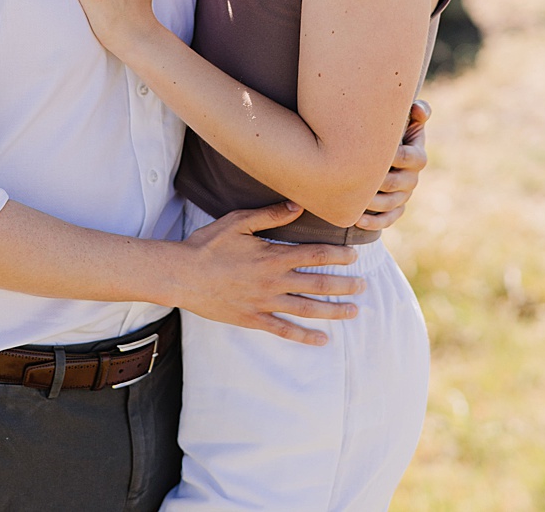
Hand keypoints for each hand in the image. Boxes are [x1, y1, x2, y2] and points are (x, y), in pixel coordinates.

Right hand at [174, 201, 362, 345]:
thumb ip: (270, 214)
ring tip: (353, 312)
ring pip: (306, 308)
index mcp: (273, 256)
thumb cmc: (208, 245)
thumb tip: (298, 205)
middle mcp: (274, 281)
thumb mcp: (238, 221)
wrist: (180, 275)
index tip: (355, 255)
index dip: (338, 255)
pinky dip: (304, 337)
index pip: (315, 255)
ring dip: (332, 310)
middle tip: (364, 286)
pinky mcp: (252, 319)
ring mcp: (264, 303)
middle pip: (317, 284)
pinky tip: (322, 340)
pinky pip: (283, 330)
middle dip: (343, 285)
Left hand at [354, 100, 430, 232]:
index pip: (410, 158)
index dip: (394, 156)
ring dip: (373, 203)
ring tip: (354, 200)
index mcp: (417, 156)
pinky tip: (358, 220)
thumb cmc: (388, 132)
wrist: (376, 151)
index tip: (370, 152)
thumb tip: (418, 109)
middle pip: (398, 183)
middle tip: (356, 177)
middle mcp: (412, 177)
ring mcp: (404, 195)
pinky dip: (374, 222)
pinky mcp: (395, 209)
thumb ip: (415, 111)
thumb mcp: (403, 120)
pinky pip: (388, 219)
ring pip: (391, 203)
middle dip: (379, 182)